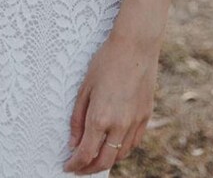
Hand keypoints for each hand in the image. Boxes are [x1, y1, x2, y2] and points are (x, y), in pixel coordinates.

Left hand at [63, 32, 157, 173]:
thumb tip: (73, 143)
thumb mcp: (85, 87)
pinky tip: (113, 146)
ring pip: (120, 156)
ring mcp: (134, 122)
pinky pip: (133, 143)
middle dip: (88, 169)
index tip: (67, 166)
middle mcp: (119, 125)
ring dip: (106, 161)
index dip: (74, 164)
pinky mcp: (145, 117)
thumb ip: (77, 118)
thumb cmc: (106, 61)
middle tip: (78, 168)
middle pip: (103, 162)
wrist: (136, 46)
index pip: (85, 154)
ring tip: (94, 158)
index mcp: (100, 118)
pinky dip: (121, 150)